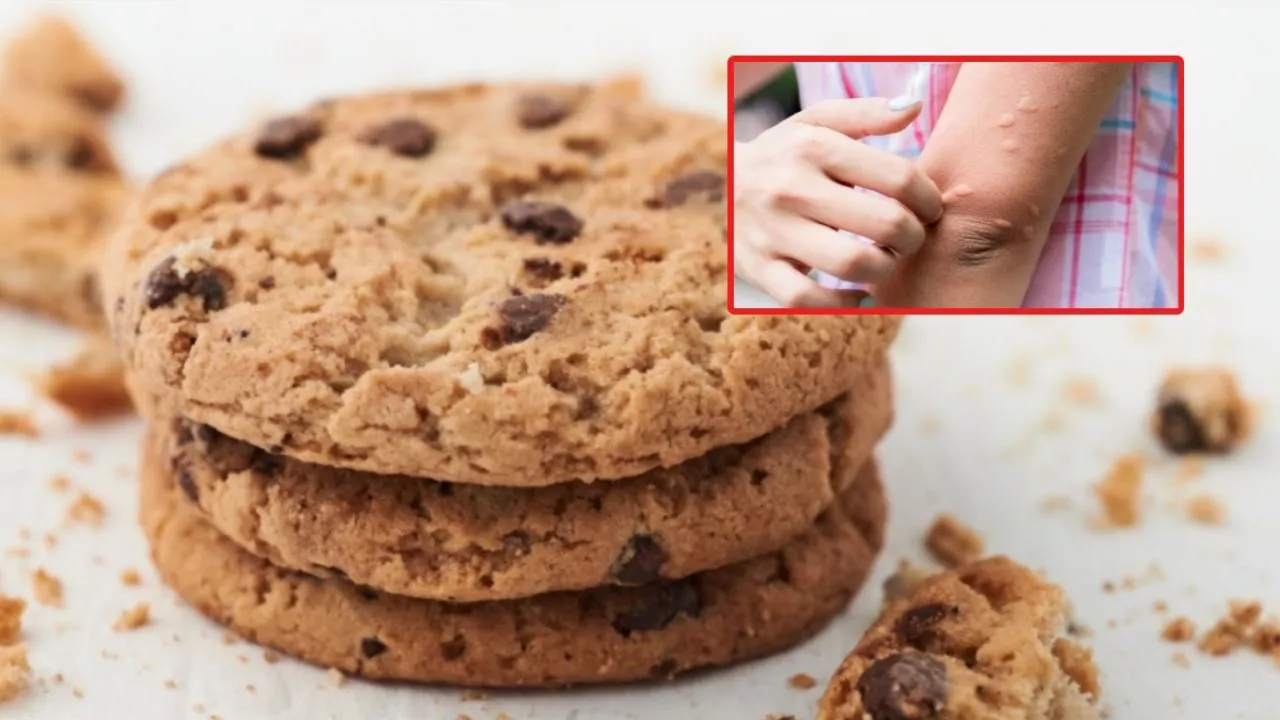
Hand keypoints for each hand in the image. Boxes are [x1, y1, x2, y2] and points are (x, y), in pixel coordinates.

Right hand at [733, 97, 943, 307]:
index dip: (928, 199)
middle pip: (885, 224)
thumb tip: (913, 107)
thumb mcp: (818, 121)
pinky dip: (844, 302)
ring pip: (853, 264)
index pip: (899, 177)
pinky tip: (859, 293)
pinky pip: (809, 298)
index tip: (929, 208)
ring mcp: (772, 231)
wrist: (722, 182)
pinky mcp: (758, 268)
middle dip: (913, 237)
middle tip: (910, 237)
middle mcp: (790, 188)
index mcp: (813, 146)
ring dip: (885, 268)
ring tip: (885, 260)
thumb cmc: (786, 153)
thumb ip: (868, 113)